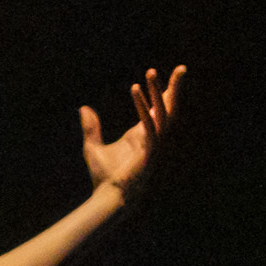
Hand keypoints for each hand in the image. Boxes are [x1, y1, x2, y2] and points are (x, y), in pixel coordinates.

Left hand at [79, 64, 180, 192]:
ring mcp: (154, 144)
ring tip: (150, 73)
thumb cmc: (105, 176)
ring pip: (163, 114)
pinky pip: (149, 126)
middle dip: (175, 88)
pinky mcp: (149, 151)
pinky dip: (143, 108)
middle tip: (181, 68)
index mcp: (143, 134)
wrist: (108, 197)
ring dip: (158, 93)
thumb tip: (84, 109)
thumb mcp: (93, 146)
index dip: (163, 92)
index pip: (158, 109)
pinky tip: (135, 91)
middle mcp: (153, 137)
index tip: (161, 74)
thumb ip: (91, 127)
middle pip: (169, 109)